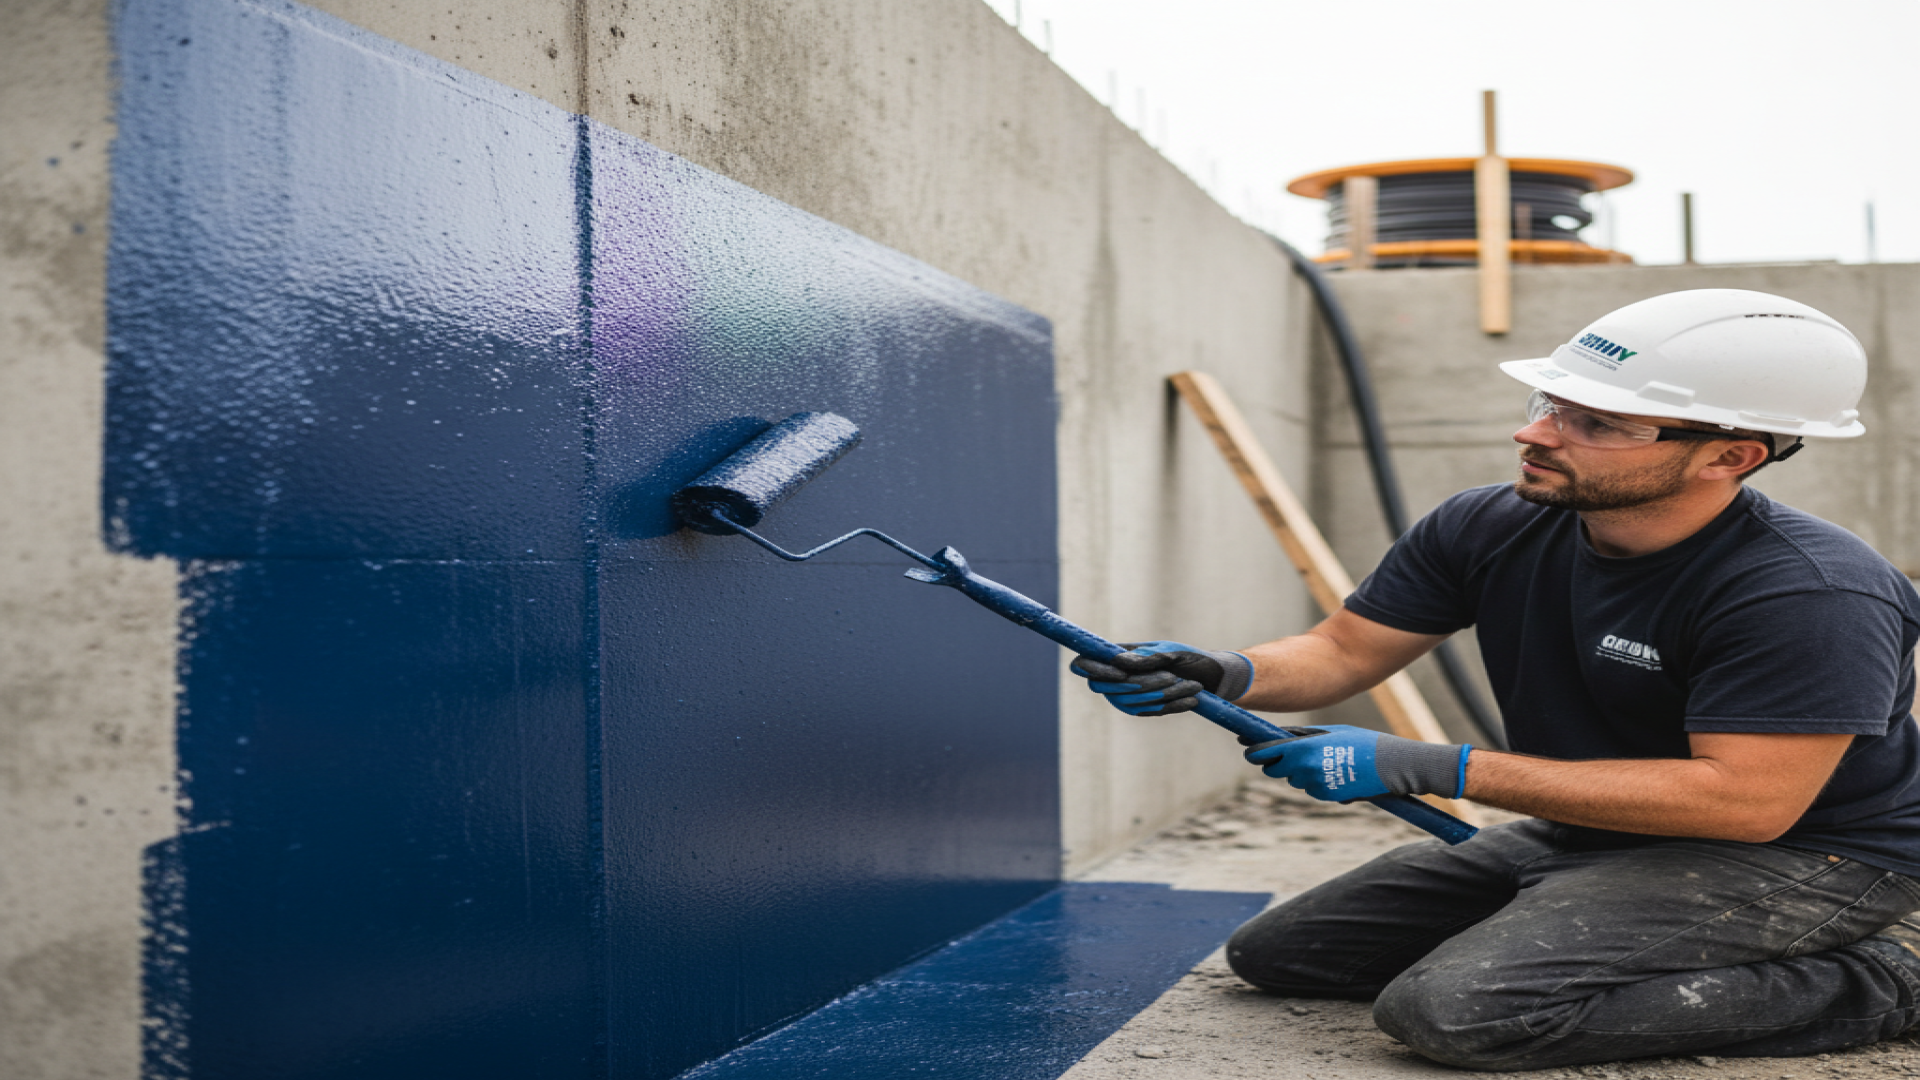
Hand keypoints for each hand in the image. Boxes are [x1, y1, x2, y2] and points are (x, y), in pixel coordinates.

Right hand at [1068, 641, 1252, 715]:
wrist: (1210, 675)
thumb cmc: (1189, 657)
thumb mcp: (1171, 652)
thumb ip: (1145, 657)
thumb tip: (1118, 661)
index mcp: (1118, 654)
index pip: (1084, 663)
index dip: (1094, 670)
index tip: (1120, 675)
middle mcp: (1117, 676)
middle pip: (1108, 688)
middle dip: (1143, 684)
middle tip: (1171, 676)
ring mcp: (1128, 695)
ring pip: (1131, 702)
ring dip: (1163, 695)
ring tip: (1192, 685)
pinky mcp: (1143, 710)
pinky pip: (1150, 712)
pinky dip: (1172, 706)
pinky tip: (1192, 700)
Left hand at [1243, 725, 1469, 801]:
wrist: (1392, 766)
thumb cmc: (1364, 742)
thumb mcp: (1333, 731)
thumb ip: (1305, 736)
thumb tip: (1281, 736)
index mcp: (1305, 747)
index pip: (1267, 752)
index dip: (1254, 752)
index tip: (1247, 750)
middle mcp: (1306, 768)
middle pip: (1275, 770)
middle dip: (1277, 764)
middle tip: (1288, 756)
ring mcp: (1315, 784)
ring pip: (1295, 780)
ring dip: (1301, 772)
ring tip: (1327, 761)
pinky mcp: (1326, 796)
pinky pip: (1312, 789)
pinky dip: (1318, 783)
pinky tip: (1337, 774)